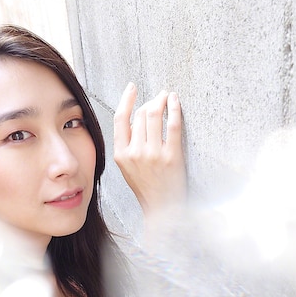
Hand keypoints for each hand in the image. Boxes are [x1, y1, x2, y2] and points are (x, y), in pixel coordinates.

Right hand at [113, 83, 186, 218]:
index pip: (120, 119)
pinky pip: (173, 124)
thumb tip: (137, 117)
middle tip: (159, 97)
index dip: (126, 99)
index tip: (132, 87)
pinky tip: (175, 101)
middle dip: (150, 102)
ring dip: (162, 100)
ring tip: (167, 96)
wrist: (163, 209)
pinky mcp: (172, 156)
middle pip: (141, 114)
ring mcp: (153, 154)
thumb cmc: (147, 188)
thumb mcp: (127, 168)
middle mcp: (135, 153)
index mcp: (121, 155)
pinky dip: (175, 108)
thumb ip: (128, 145)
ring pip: (155, 115)